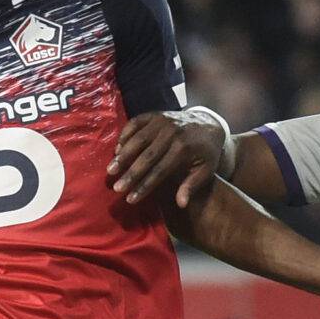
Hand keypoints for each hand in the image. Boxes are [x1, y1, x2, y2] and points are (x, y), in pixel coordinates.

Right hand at [109, 110, 225, 206]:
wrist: (208, 123)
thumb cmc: (206, 152)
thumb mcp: (206, 170)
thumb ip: (192, 186)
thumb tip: (180, 204)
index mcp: (184, 149)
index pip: (160, 171)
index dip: (144, 186)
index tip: (131, 199)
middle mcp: (171, 133)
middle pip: (146, 156)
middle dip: (130, 174)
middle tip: (116, 187)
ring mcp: (162, 121)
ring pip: (138, 140)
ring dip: (123, 155)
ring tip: (110, 170)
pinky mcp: (155, 114)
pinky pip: (136, 123)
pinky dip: (125, 135)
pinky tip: (117, 149)